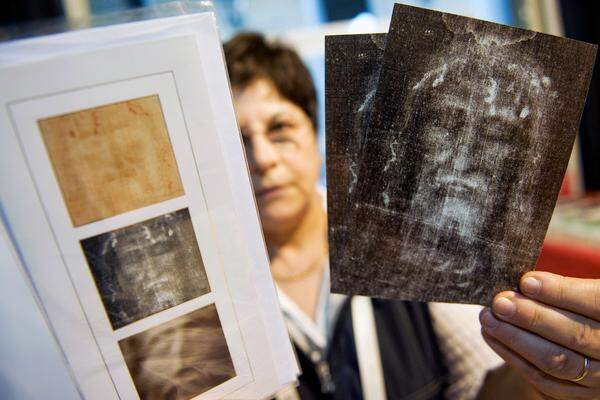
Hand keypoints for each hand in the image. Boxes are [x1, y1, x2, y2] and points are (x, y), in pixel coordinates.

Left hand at [479, 271, 599, 399]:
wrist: (591, 342)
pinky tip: (492, 337)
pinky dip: (514, 359)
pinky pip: (545, 382)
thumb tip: (527, 281)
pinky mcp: (581, 395)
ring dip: (516, 339)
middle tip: (500, 303)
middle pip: (576, 336)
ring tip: (488, 318)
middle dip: (532, 318)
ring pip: (557, 362)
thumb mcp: (587, 290)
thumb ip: (568, 285)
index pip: (596, 302)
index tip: (527, 282)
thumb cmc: (583, 308)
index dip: (561, 293)